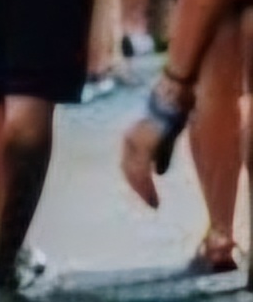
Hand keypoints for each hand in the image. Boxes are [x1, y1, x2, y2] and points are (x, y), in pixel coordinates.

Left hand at [119, 74, 192, 208]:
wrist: (174, 98)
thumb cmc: (170, 115)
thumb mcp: (165, 139)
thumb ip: (161, 155)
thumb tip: (159, 174)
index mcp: (131, 140)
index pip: (128, 165)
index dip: (136, 182)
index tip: (146, 197)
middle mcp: (129, 140)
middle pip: (128, 171)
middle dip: (138, 189)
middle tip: (151, 204)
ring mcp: (134, 142)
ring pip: (133, 173)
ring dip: (143, 190)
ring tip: (154, 204)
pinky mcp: (143, 144)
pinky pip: (141, 170)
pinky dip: (146, 186)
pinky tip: (155, 197)